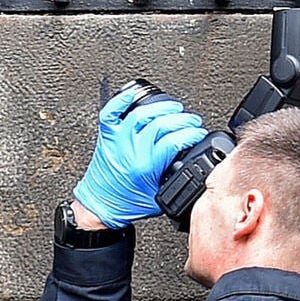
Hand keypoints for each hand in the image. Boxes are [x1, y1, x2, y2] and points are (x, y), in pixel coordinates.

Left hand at [73, 88, 207, 227]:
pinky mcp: (108, 135)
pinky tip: (134, 94)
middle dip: (183, 120)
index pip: (174, 140)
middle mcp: (131, 149)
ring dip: (162, 107)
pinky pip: (112, 111)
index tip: (199, 134)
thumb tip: (192, 165)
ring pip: (141, 113)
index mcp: (146, 166)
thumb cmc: (127, 205)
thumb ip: (176, 180)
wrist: (100, 206)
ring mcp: (118, 140)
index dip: (191, 134)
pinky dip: (122, 99)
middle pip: (161, 123)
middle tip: (193, 122)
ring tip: (176, 108)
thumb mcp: (160, 196)